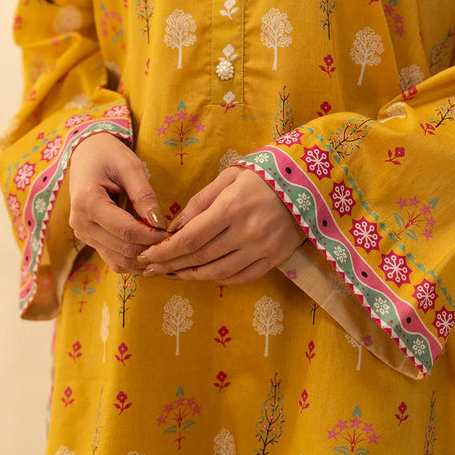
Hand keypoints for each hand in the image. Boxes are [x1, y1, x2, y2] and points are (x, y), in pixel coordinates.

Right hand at [69, 132, 166, 272]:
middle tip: (174, 242)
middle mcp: (81, 223)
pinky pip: (113, 259)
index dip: (152, 236)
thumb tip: (159, 223)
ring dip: (143, 259)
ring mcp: (83, 234)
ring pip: (118, 260)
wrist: (87, 155)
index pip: (126, 230)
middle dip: (150, 248)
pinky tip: (151, 252)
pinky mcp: (89, 239)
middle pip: (122, 249)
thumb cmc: (109, 155)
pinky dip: (133, 260)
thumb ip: (144, 195)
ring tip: (165, 249)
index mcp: (88, 202)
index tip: (172, 233)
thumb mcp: (129, 167)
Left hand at [137, 166, 305, 282]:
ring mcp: (262, 249)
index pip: (190, 238)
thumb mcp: (228, 177)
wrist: (307, 182)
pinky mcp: (275, 259)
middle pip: (200, 258)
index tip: (146, 256)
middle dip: (171, 265)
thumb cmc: (262, 175)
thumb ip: (200, 202)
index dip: (165, 251)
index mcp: (231, 208)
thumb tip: (174, 227)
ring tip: (172, 274)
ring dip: (191, 276)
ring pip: (218, 273)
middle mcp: (246, 232)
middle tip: (150, 270)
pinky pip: (241, 277)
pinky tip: (203, 275)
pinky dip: (219, 279)